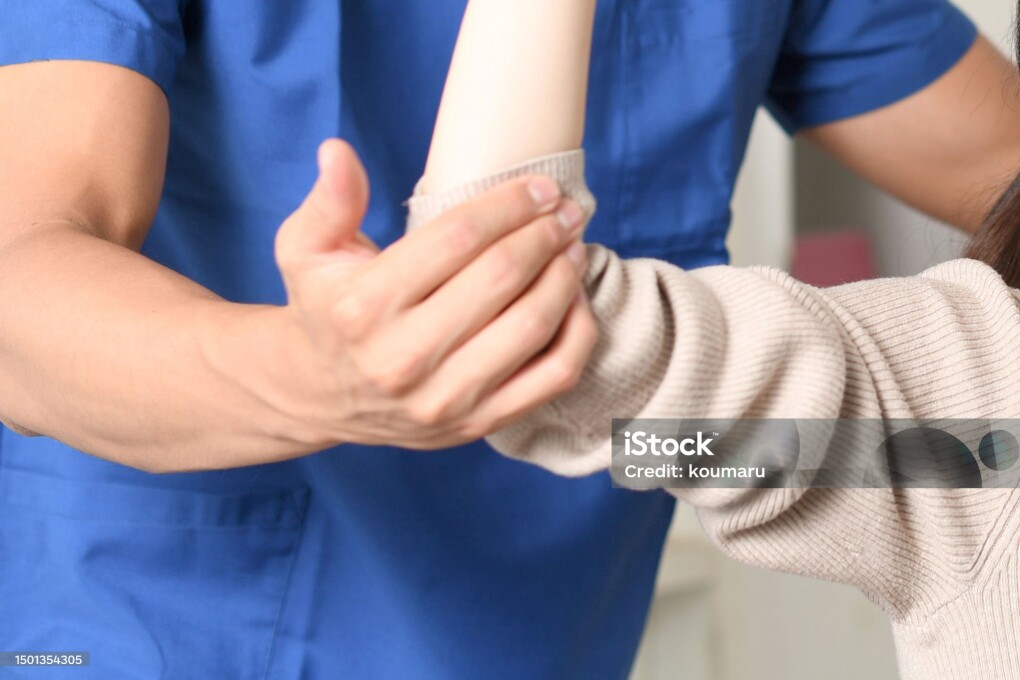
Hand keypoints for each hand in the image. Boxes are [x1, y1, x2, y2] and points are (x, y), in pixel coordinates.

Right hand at [270, 139, 596, 449]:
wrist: (320, 395)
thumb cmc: (326, 310)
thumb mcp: (306, 251)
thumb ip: (328, 201)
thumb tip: (338, 151)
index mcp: (364, 306)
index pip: (457, 238)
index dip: (508, 204)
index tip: (538, 186)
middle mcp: (403, 358)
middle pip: (502, 277)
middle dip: (545, 234)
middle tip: (565, 211)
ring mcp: (444, 398)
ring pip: (532, 326)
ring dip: (565, 277)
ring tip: (572, 247)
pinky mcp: (476, 423)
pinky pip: (552, 377)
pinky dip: (577, 333)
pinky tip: (574, 299)